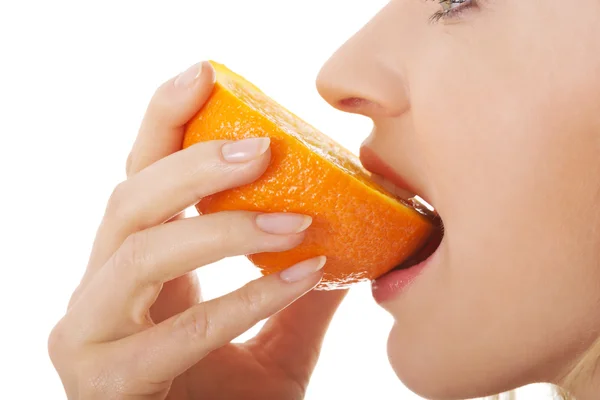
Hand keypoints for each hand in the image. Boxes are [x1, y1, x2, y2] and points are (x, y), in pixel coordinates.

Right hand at [49, 61, 346, 399]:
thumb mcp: (272, 346)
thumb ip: (297, 297)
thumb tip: (347, 244)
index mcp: (135, 271)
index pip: (141, 178)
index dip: (165, 122)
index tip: (206, 73)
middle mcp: (100, 292)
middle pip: (129, 201)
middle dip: (194, 163)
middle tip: (263, 144)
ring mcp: (89, 336)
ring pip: (138, 250)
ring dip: (220, 225)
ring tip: (294, 220)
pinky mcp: (102, 382)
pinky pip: (177, 329)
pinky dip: (244, 299)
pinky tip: (301, 277)